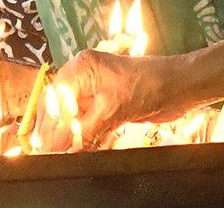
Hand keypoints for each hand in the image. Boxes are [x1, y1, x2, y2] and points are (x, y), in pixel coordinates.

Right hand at [39, 49, 186, 150]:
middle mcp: (85, 76)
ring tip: (64, 155)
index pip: (55, 99)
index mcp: (82, 67)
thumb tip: (63, 150)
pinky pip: (89, 124)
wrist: (178, 86)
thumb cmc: (146, 85)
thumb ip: (84, 130)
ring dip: (72, 137)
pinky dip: (87, 137)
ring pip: (75, 119)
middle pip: (61, 108)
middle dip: (57, 132)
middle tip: (50, 154)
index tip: (45, 149)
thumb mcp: (111, 108)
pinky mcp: (108, 105)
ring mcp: (96, 91)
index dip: (49, 126)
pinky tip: (83, 150)